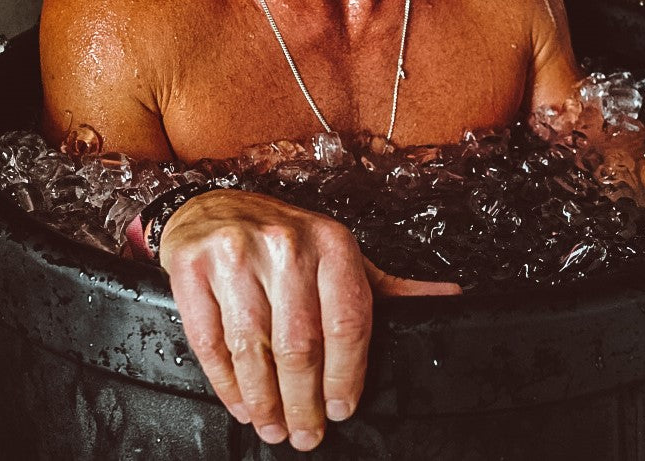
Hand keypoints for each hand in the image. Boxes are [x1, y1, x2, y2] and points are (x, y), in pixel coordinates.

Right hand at [158, 190, 460, 451]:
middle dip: (304, 400)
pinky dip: (226, 383)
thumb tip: (451, 298)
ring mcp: (236, 254)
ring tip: (274, 425)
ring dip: (264, 400)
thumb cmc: (287, 240)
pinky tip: (240, 403)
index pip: (348, 321)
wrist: (214, 209)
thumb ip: (391, 285)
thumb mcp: (340, 255)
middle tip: (306, 434)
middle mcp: (286, 244)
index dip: (347, 375)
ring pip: (253, 347)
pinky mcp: (193, 267)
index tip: (342, 410)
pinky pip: (210, 341)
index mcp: (331, 242)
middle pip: (300, 343)